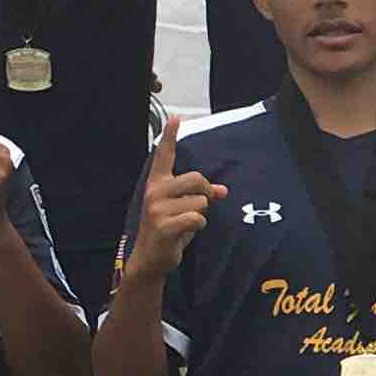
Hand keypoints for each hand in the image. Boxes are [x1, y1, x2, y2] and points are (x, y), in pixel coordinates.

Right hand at [124, 113, 220, 278]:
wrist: (151, 258)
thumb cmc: (169, 229)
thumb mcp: (184, 208)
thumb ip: (200, 195)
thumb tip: (223, 190)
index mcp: (157, 184)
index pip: (164, 156)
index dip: (170, 136)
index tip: (175, 117)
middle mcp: (154, 192)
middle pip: (196, 178)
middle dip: (206, 192)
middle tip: (200, 205)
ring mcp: (157, 208)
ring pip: (200, 201)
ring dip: (200, 214)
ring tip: (185, 223)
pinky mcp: (163, 225)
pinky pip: (197, 218)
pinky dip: (199, 226)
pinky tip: (185, 232)